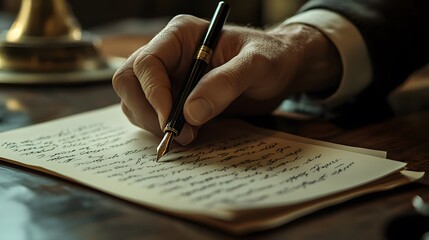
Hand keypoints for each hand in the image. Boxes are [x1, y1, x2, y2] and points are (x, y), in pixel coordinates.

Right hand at [112, 15, 340, 144]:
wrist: (280, 71)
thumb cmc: (272, 58)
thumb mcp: (257, 65)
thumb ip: (227, 82)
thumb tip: (191, 113)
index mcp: (181, 36)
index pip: (147, 62)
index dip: (152, 93)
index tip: (172, 120)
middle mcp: (168, 55)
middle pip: (129, 82)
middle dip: (146, 111)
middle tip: (175, 134)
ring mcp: (168, 78)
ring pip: (135, 102)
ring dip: (153, 124)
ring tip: (188, 136)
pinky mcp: (174, 98)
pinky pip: (151, 115)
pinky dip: (161, 130)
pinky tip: (188, 135)